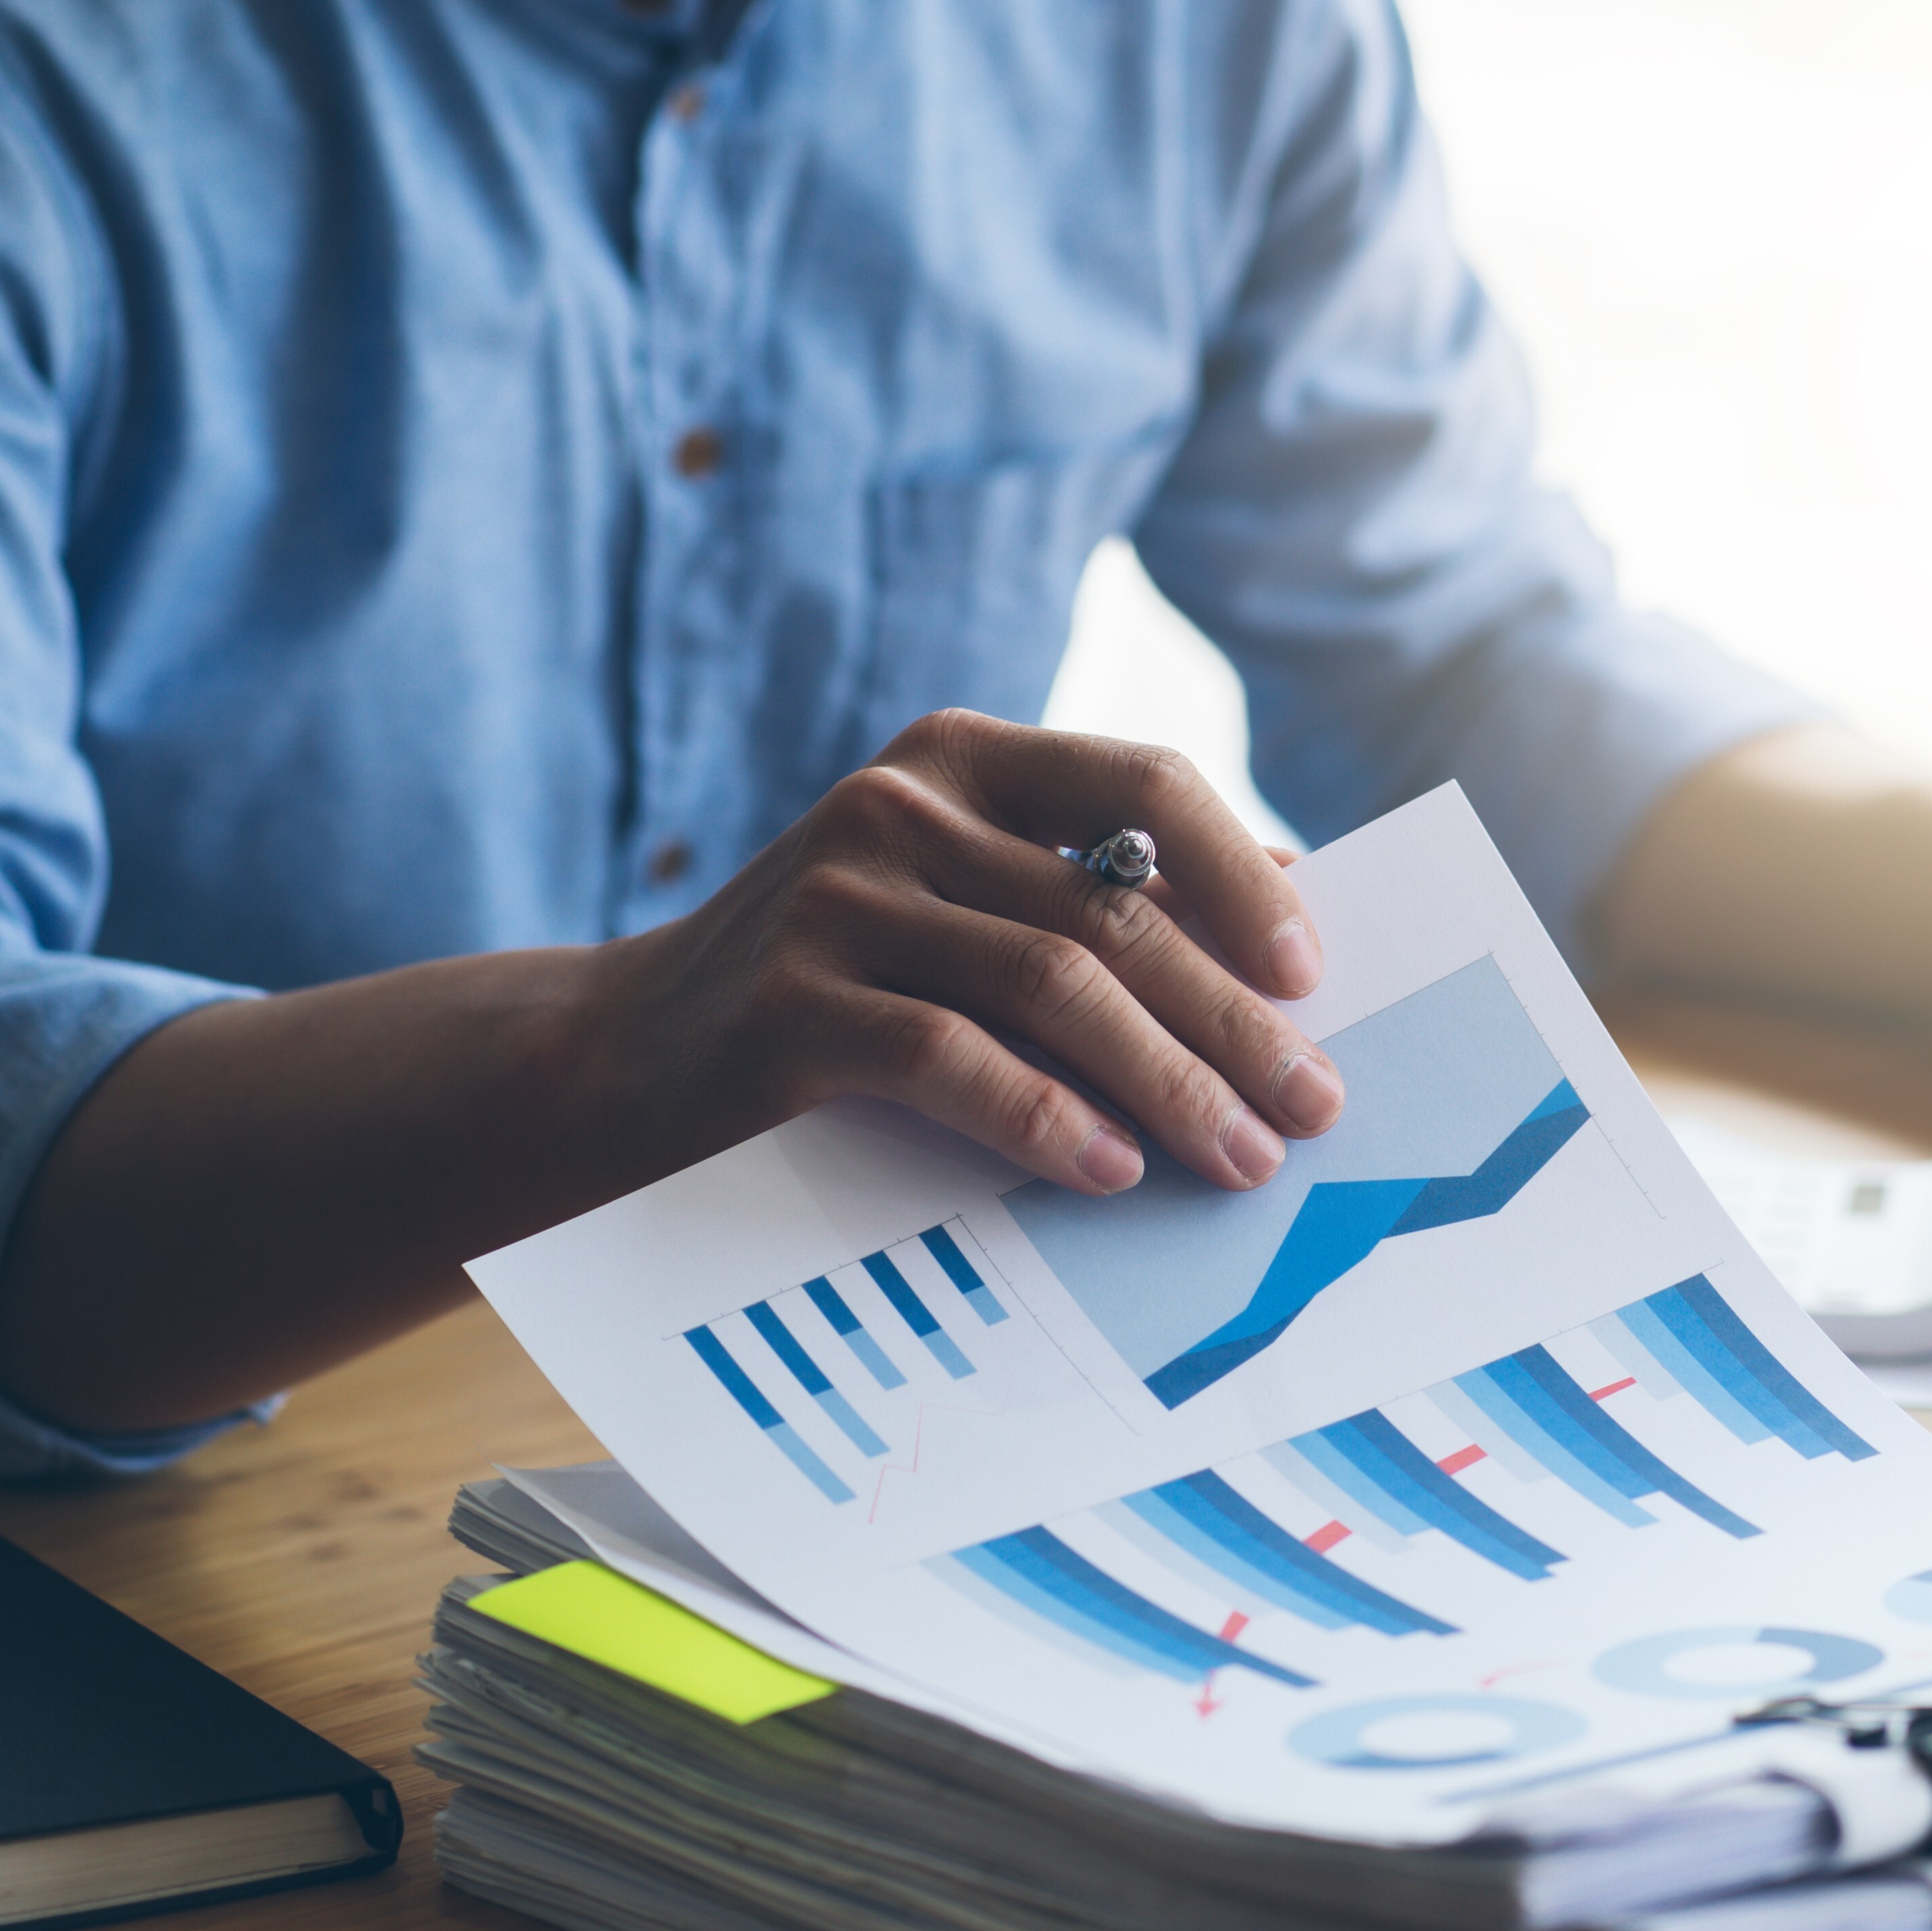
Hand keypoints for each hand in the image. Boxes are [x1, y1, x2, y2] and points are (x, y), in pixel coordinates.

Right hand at [580, 710, 1343, 1195]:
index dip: (1244, 875)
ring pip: (1054, 982)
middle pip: (1116, 909)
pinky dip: (1046, 1118)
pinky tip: (1110, 1172)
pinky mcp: (786, 1000)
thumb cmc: (836, 991)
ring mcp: (836, 895)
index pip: (1143, 781)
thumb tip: (1292, 918)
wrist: (620, 1058)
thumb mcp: (957, 908)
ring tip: (1240, 1156)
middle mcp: (900, 804)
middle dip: (1232, 1020)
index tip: (1310, 974)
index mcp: (962, 758)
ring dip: (1170, 1081)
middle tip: (1311, 1106)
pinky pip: (951, 1057)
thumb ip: (1088, 897)